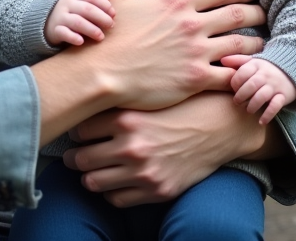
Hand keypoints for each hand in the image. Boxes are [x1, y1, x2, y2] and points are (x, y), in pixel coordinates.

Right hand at [45, 0, 115, 45]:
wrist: (45, 21)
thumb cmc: (70, 10)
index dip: (104, 4)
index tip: (113, 13)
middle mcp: (67, 5)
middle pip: (86, 9)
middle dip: (101, 17)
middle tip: (111, 25)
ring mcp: (60, 17)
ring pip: (77, 22)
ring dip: (91, 29)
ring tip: (101, 37)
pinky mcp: (55, 30)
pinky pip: (64, 33)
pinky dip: (73, 37)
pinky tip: (82, 42)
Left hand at [62, 93, 268, 206]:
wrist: (221, 126)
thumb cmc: (183, 105)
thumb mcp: (150, 97)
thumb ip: (120, 101)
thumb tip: (85, 100)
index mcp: (127, 118)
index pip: (79, 130)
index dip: (75, 130)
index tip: (75, 130)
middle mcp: (132, 147)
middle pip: (80, 158)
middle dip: (75, 156)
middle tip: (76, 153)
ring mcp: (144, 172)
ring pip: (93, 182)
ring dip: (90, 176)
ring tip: (92, 168)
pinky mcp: (156, 190)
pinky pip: (116, 199)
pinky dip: (111, 191)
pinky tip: (115, 180)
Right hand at [75, 0, 266, 111]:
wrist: (99, 72)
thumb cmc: (108, 36)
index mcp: (177, 3)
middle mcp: (192, 25)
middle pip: (238, 14)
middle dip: (257, 12)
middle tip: (267, 14)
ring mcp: (196, 53)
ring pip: (241, 44)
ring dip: (257, 43)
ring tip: (266, 44)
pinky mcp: (196, 80)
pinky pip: (231, 75)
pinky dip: (246, 73)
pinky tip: (253, 73)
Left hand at [222, 54, 295, 124]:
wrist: (292, 71)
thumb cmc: (265, 69)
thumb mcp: (252, 61)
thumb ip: (237, 60)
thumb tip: (222, 60)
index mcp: (256, 64)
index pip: (243, 72)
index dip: (235, 82)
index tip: (233, 89)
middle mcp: (266, 74)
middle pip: (251, 85)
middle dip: (241, 95)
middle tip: (237, 102)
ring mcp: (275, 86)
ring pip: (262, 96)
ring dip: (252, 105)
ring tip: (248, 110)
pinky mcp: (284, 96)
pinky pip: (276, 106)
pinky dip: (268, 115)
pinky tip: (261, 121)